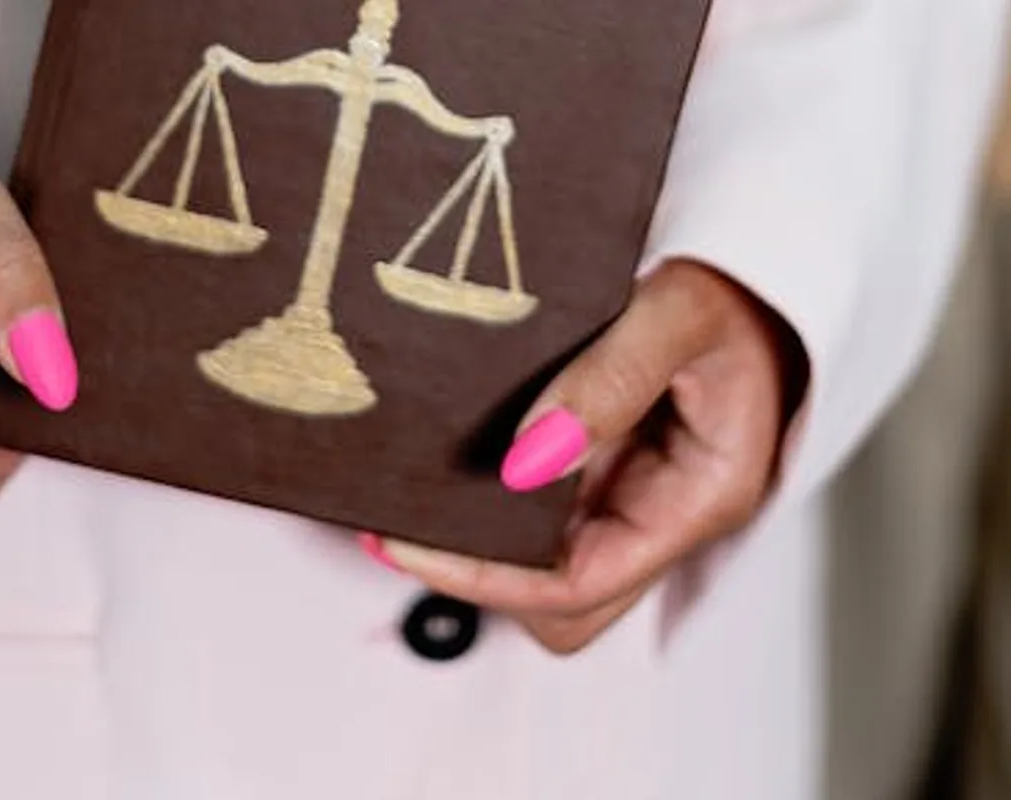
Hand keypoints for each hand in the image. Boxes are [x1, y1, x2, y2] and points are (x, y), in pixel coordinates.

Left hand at [361, 260, 805, 653]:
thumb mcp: (683, 312)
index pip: (580, 586)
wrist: (772, 253)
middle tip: (396, 527)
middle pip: (562, 600)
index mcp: (699, 498)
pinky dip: (493, 494)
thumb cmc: (746, 280)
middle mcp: (665, 511)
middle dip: (477, 575)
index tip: (406, 542)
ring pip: (550, 559)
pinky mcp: (614, 461)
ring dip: (481, 540)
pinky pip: (546, 504)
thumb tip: (524, 461)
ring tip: (406, 495)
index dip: (486, 580)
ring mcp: (638, 490)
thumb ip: (610, 382)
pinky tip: (444, 459)